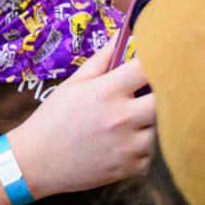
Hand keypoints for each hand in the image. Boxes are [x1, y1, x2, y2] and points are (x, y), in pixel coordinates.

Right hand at [7, 37, 153, 198]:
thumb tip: (122, 36)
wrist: (37, 161)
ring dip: (156, 123)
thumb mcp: (73, 84)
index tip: (159, 61)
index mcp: (106, 91)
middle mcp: (121, 117)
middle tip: (156, 92)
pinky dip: (148, 149)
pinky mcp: (130, 168)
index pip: (148, 67)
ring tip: (140, 120)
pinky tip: (131, 143)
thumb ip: (101, 60)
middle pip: (167, 99)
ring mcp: (128, 145)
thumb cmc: (54, 118)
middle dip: (164, 93)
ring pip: (164, 129)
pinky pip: (155, 155)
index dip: (157, 61)